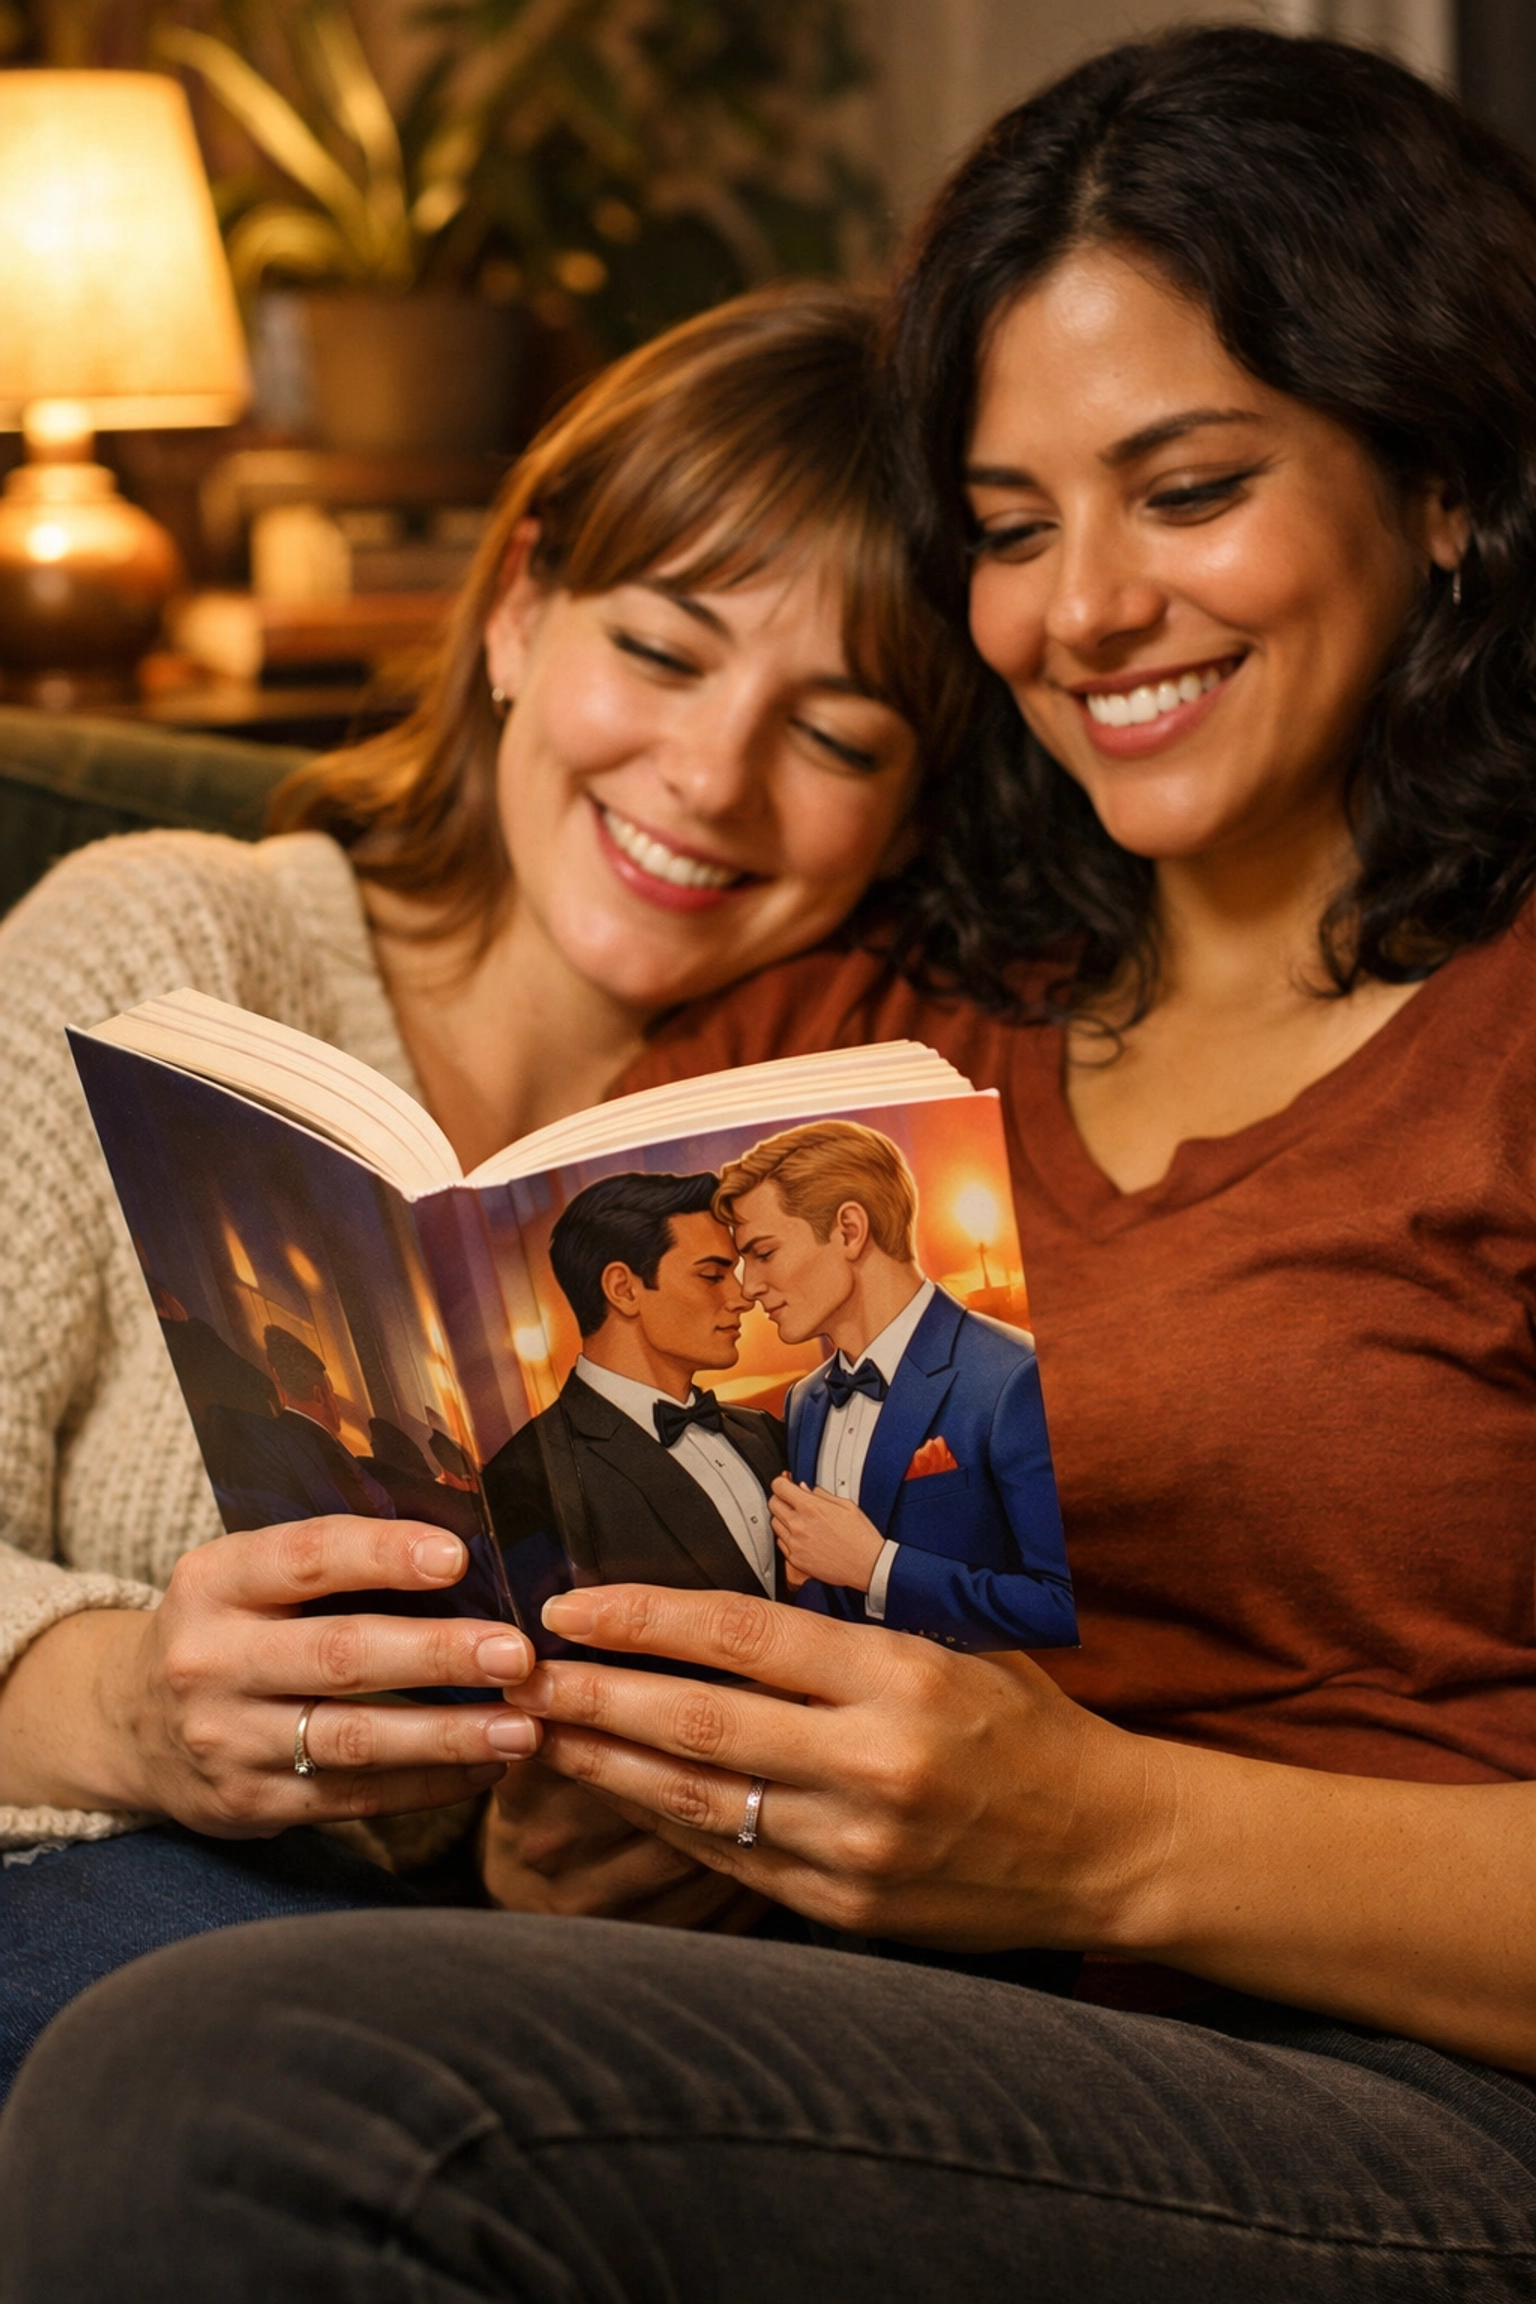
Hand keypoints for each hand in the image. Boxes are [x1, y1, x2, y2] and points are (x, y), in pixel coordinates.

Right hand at [0, 1516, 545, 1835]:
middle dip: (438, 1655)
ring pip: (353, 1738)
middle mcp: (212, 1659)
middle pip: (340, 1655)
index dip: (383, 1555)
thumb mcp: (246, 1579)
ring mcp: (227, 1738)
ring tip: (524, 1727)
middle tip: (516, 1654)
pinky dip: (428, 1785)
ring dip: (449, 1734)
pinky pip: (352, 1796)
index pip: (306, 1557)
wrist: (130, 1722)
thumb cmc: (228, 1628)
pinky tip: (486, 1767)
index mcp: (215, 1581)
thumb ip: (329, 1564)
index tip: (457, 1556)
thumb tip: (464, 1553)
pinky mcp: (248, 1804)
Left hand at [501, 1583, 1166, 1951]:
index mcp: (902, 1675)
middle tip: (516, 1672)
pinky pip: (729, 1860)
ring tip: (538, 1732)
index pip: (742, 1636)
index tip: (570, 1606)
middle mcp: (875, 1761)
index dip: (642, 1618)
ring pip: (697, 1801)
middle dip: (594, 1694)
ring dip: (605, 1765)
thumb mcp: (953, 1644)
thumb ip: (845, 1629)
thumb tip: (715, 1605)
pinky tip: (612, 1793)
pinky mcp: (846, 1910)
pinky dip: (660, 1825)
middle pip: (699, 1723)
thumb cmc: (1025, 1724)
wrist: (1108, 1848)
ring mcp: (857, 1847)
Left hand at [769, 1475, 883, 1591]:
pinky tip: (801, 1537)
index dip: (781, 1482)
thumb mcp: (846, 1506)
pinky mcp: (796, 1560)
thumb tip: (805, 1488)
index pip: (779, 1487)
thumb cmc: (861, 1537)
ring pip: (774, 1524)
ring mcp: (795, 1544)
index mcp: (811, 1508)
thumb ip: (821, 1495)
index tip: (785, 1484)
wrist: (867, 1566)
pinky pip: (781, 1544)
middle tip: (791, 1501)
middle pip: (773, 1504)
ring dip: (783, 1519)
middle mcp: (799, 1525)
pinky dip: (787, 1538)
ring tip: (799, 1521)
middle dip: (780, 1498)